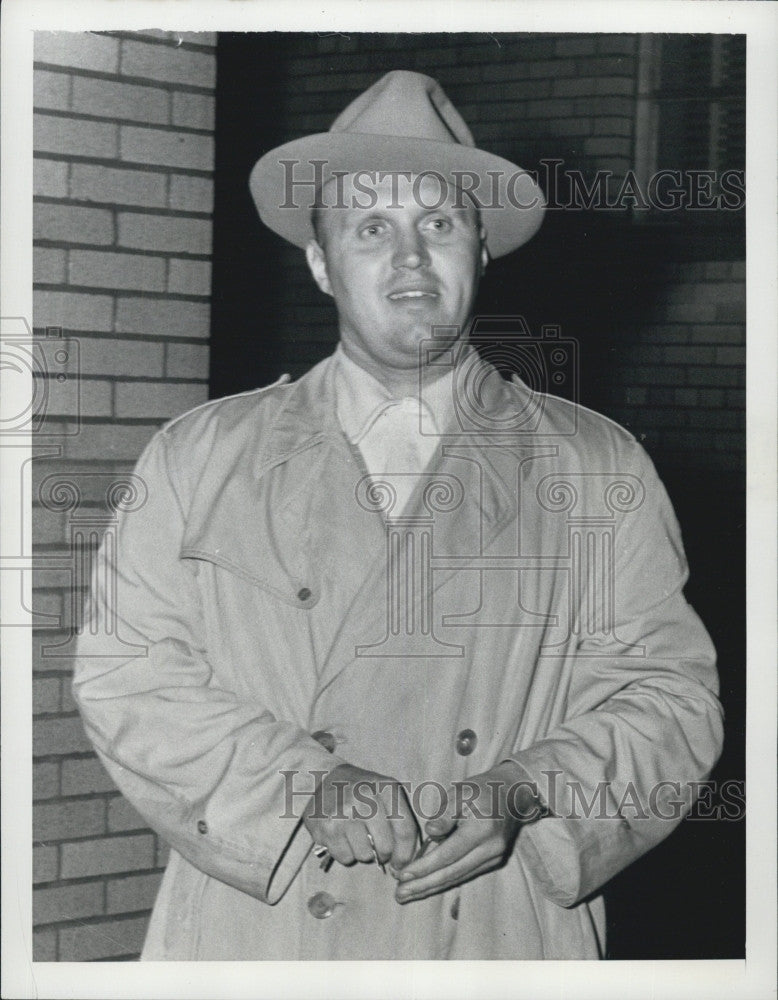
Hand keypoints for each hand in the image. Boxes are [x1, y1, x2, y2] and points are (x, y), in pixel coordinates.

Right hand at [303, 762, 418, 869]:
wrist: (327, 778)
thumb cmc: (364, 791)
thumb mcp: (387, 794)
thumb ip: (401, 824)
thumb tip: (401, 866)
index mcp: (386, 788)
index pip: (405, 830)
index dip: (405, 854)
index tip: (399, 863)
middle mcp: (364, 798)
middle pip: (385, 847)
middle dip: (383, 853)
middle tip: (376, 847)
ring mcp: (343, 812)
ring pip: (364, 855)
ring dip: (363, 852)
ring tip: (357, 836)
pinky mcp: (326, 827)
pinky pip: (344, 857)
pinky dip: (345, 852)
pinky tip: (343, 836)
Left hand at [393, 761, 540, 903]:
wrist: (513, 795)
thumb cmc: (482, 790)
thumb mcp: (461, 791)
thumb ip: (445, 813)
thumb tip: (430, 832)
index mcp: (482, 829)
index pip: (448, 854)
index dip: (424, 867)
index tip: (403, 875)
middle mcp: (491, 848)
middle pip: (452, 873)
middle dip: (424, 885)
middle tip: (399, 895)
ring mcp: (494, 858)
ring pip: (458, 878)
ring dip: (431, 888)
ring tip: (407, 895)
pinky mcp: (493, 863)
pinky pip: (464, 875)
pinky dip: (444, 882)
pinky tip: (426, 886)